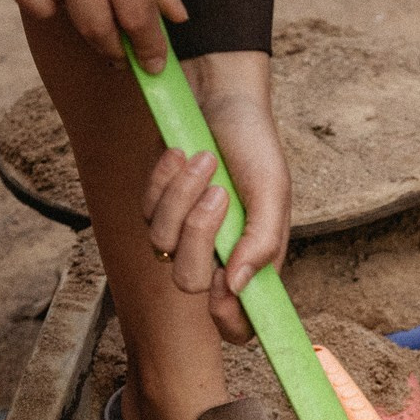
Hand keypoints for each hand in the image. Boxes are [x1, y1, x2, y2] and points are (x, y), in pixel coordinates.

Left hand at [142, 53, 287, 342]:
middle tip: (219, 195)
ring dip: (182, 197)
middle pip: (190, 282)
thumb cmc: (253, 144)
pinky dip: (164, 180)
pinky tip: (182, 154)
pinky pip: (147, 210)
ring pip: (162, 244)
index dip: (229, 320)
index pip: (239, 323)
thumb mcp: (272, 190)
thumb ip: (262, 242)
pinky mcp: (157, 207)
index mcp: (253, 261)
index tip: (222, 291)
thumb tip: (239, 287)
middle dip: (198, 236)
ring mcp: (183, 233)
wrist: (219, 96)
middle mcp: (217, 255)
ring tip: (205, 161)